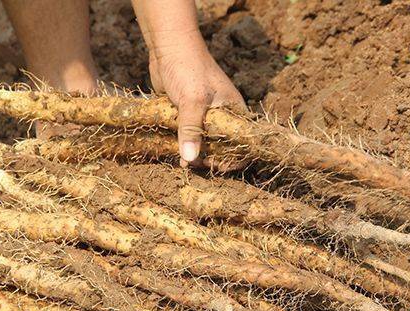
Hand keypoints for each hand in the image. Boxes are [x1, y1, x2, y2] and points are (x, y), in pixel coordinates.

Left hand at [149, 39, 244, 167]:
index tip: (211, 164)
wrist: (168, 48)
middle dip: (208, 159)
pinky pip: (186, 137)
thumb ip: (192, 130)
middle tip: (190, 162)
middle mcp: (222, 117)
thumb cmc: (188, 69)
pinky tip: (171, 151)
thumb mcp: (192, 101)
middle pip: (220, 149)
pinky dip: (180, 145)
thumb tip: (189, 160)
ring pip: (202, 144)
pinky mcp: (187, 116)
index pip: (241, 145)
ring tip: (180, 160)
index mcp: (234, 112)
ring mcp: (204, 117)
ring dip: (192, 154)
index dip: (230, 159)